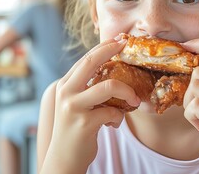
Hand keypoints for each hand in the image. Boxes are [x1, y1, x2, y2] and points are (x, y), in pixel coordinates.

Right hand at [44, 36, 140, 172]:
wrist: (63, 159)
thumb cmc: (74, 130)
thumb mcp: (76, 104)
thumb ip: (86, 88)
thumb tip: (111, 72)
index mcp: (65, 85)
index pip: (85, 59)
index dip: (103, 47)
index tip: (120, 40)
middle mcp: (66, 92)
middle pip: (92, 62)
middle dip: (112, 50)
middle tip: (128, 48)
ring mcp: (73, 107)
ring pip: (108, 87)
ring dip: (127, 92)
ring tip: (135, 100)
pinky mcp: (84, 123)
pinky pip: (113, 112)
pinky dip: (119, 117)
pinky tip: (114, 124)